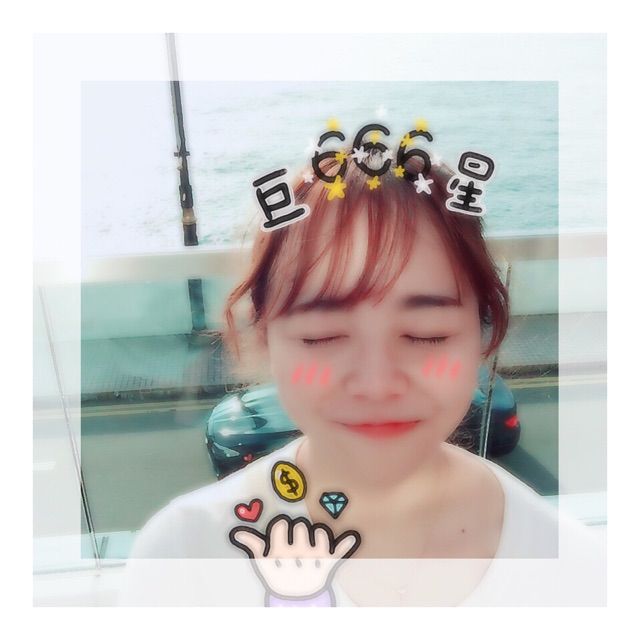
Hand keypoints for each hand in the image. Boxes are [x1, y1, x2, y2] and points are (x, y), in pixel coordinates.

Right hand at [229, 514, 360, 598]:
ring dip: (317, 535)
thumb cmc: (278, 576)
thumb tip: (237, 532)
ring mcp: (314, 560)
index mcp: (279, 551)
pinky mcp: (328, 566)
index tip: (281, 532)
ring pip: (320, 532)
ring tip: (310, 545)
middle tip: (295, 542)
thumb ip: (253, 543)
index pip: (281, 524)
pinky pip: (340, 552)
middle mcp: (297, 554)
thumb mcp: (263, 563)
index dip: (281, 526)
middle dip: (298, 530)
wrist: (294, 602)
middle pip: (300, 525)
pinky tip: (352, 536)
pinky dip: (346, 544)